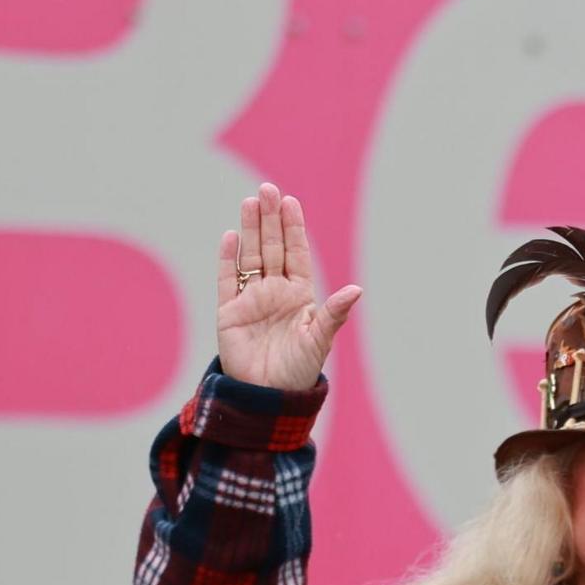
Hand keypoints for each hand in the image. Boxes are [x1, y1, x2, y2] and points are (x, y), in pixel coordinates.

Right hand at [216, 181, 361, 390]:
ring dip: (250, 230)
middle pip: (272, 247)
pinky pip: (227, 280)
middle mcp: (275, 291)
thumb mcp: (320, 340)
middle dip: (270, 219)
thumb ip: (334, 313)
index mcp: (299, 294)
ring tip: (250, 202)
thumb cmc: (298, 370)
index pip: (296, 253)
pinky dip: (228, 259)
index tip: (291, 202)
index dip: (293, 228)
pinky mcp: (229, 312)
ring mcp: (251, 299)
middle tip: (268, 189)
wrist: (268, 396)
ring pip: (250, 257)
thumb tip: (357, 289)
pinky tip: (231, 237)